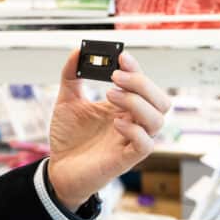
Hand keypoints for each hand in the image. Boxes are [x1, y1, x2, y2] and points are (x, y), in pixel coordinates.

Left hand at [47, 49, 170, 209]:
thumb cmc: (69, 137)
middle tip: (114, 77)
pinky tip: (116, 123)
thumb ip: (72, 76)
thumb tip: (77, 50)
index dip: (136, 68)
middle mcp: (132, 122)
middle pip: (161, 100)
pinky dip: (135, 130)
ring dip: (137, 102)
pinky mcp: (126, 158)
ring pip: (158, 119)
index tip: (121, 56)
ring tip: (110, 94)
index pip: (143, 84)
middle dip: (141, 83)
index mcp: (122, 107)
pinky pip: (145, 144)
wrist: (58, 168)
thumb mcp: (66, 101)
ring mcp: (131, 140)